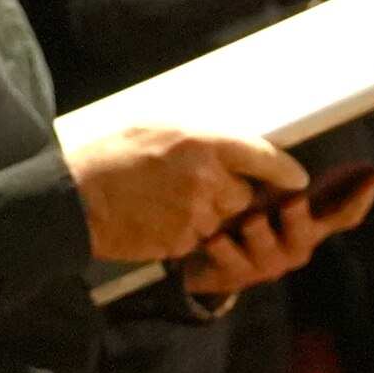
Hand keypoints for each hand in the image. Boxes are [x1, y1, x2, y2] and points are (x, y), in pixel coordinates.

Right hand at [66, 121, 292, 264]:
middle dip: (229, 195)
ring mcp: (194, 215)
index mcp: (202, 144)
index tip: (298, 178)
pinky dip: (184, 233)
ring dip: (204, 215)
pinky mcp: (181, 242)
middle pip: (242, 195)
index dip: (284, 170)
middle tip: (198, 187)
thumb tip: (226, 147)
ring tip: (167, 203)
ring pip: (220, 221)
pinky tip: (157, 220)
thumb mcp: (155, 129)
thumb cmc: (109, 157)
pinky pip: (197, 240)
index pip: (261, 156)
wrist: (75, 201)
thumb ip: (197, 139)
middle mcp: (205, 180)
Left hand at [180, 166, 373, 300]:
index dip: (359, 198)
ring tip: (250, 220)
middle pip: (305, 232)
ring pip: (266, 246)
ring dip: (259, 232)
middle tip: (293, 202)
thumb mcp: (273, 195)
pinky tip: (216, 238)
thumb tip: (312, 156)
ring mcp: (267, 264)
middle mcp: (296, 247)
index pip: (343, 214)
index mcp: (310, 225)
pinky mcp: (237, 276)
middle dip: (298, 218)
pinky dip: (224, 248)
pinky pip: (231, 261)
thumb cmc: (251, 218)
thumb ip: (289, 175)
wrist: (209, 260)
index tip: (373, 176)